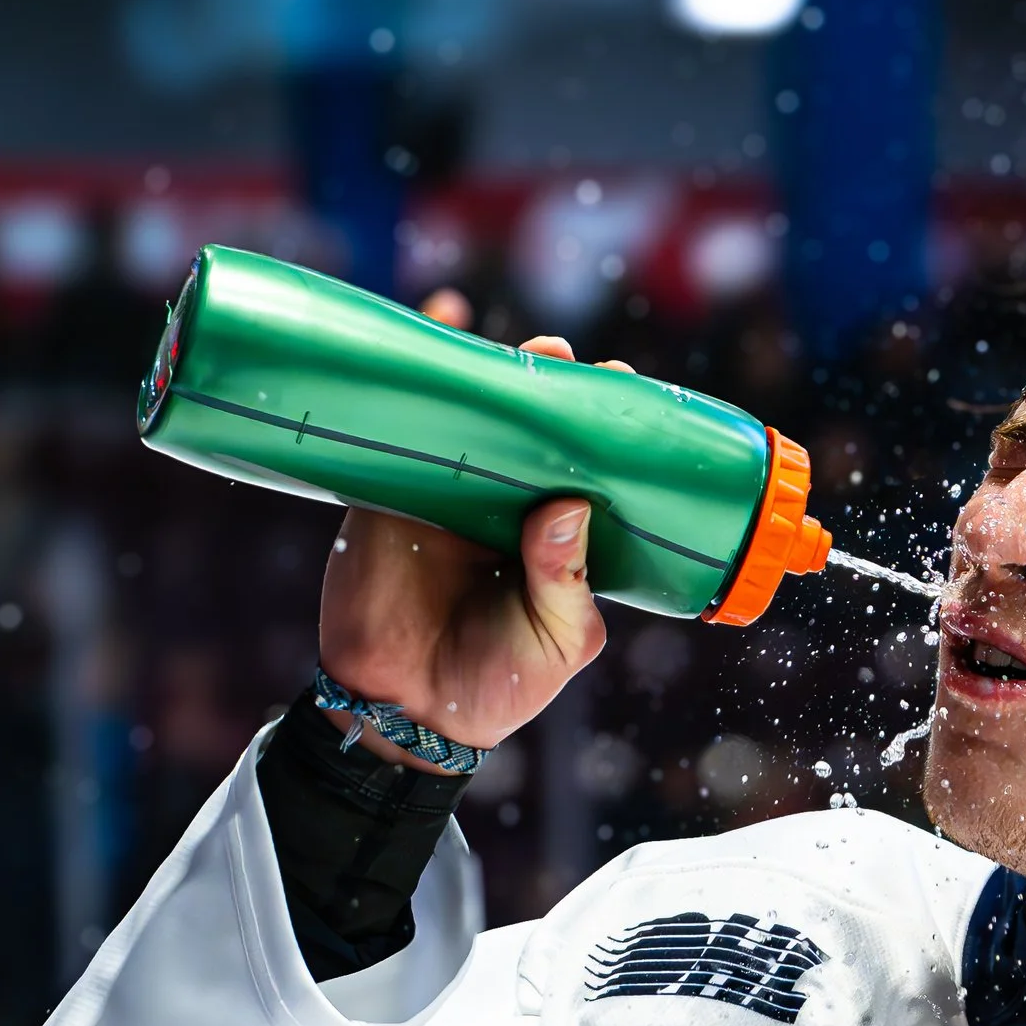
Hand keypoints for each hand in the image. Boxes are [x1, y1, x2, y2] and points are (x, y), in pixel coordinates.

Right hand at [315, 333, 605, 762]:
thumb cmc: (497, 686)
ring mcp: (453, 489)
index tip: (630, 395)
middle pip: (540, 428)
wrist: (404, 712)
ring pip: (482, 413)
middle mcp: (511, 504)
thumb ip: (565, 582)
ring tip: (541, 348)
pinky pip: (408, 419)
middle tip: (578, 362)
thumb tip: (568, 506)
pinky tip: (447, 312)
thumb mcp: (555, 641)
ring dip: (506, 370)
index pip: (592, 471)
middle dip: (562, 387)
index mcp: (561, 539)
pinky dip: (425, 366)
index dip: (611, 433)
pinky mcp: (395, 487)